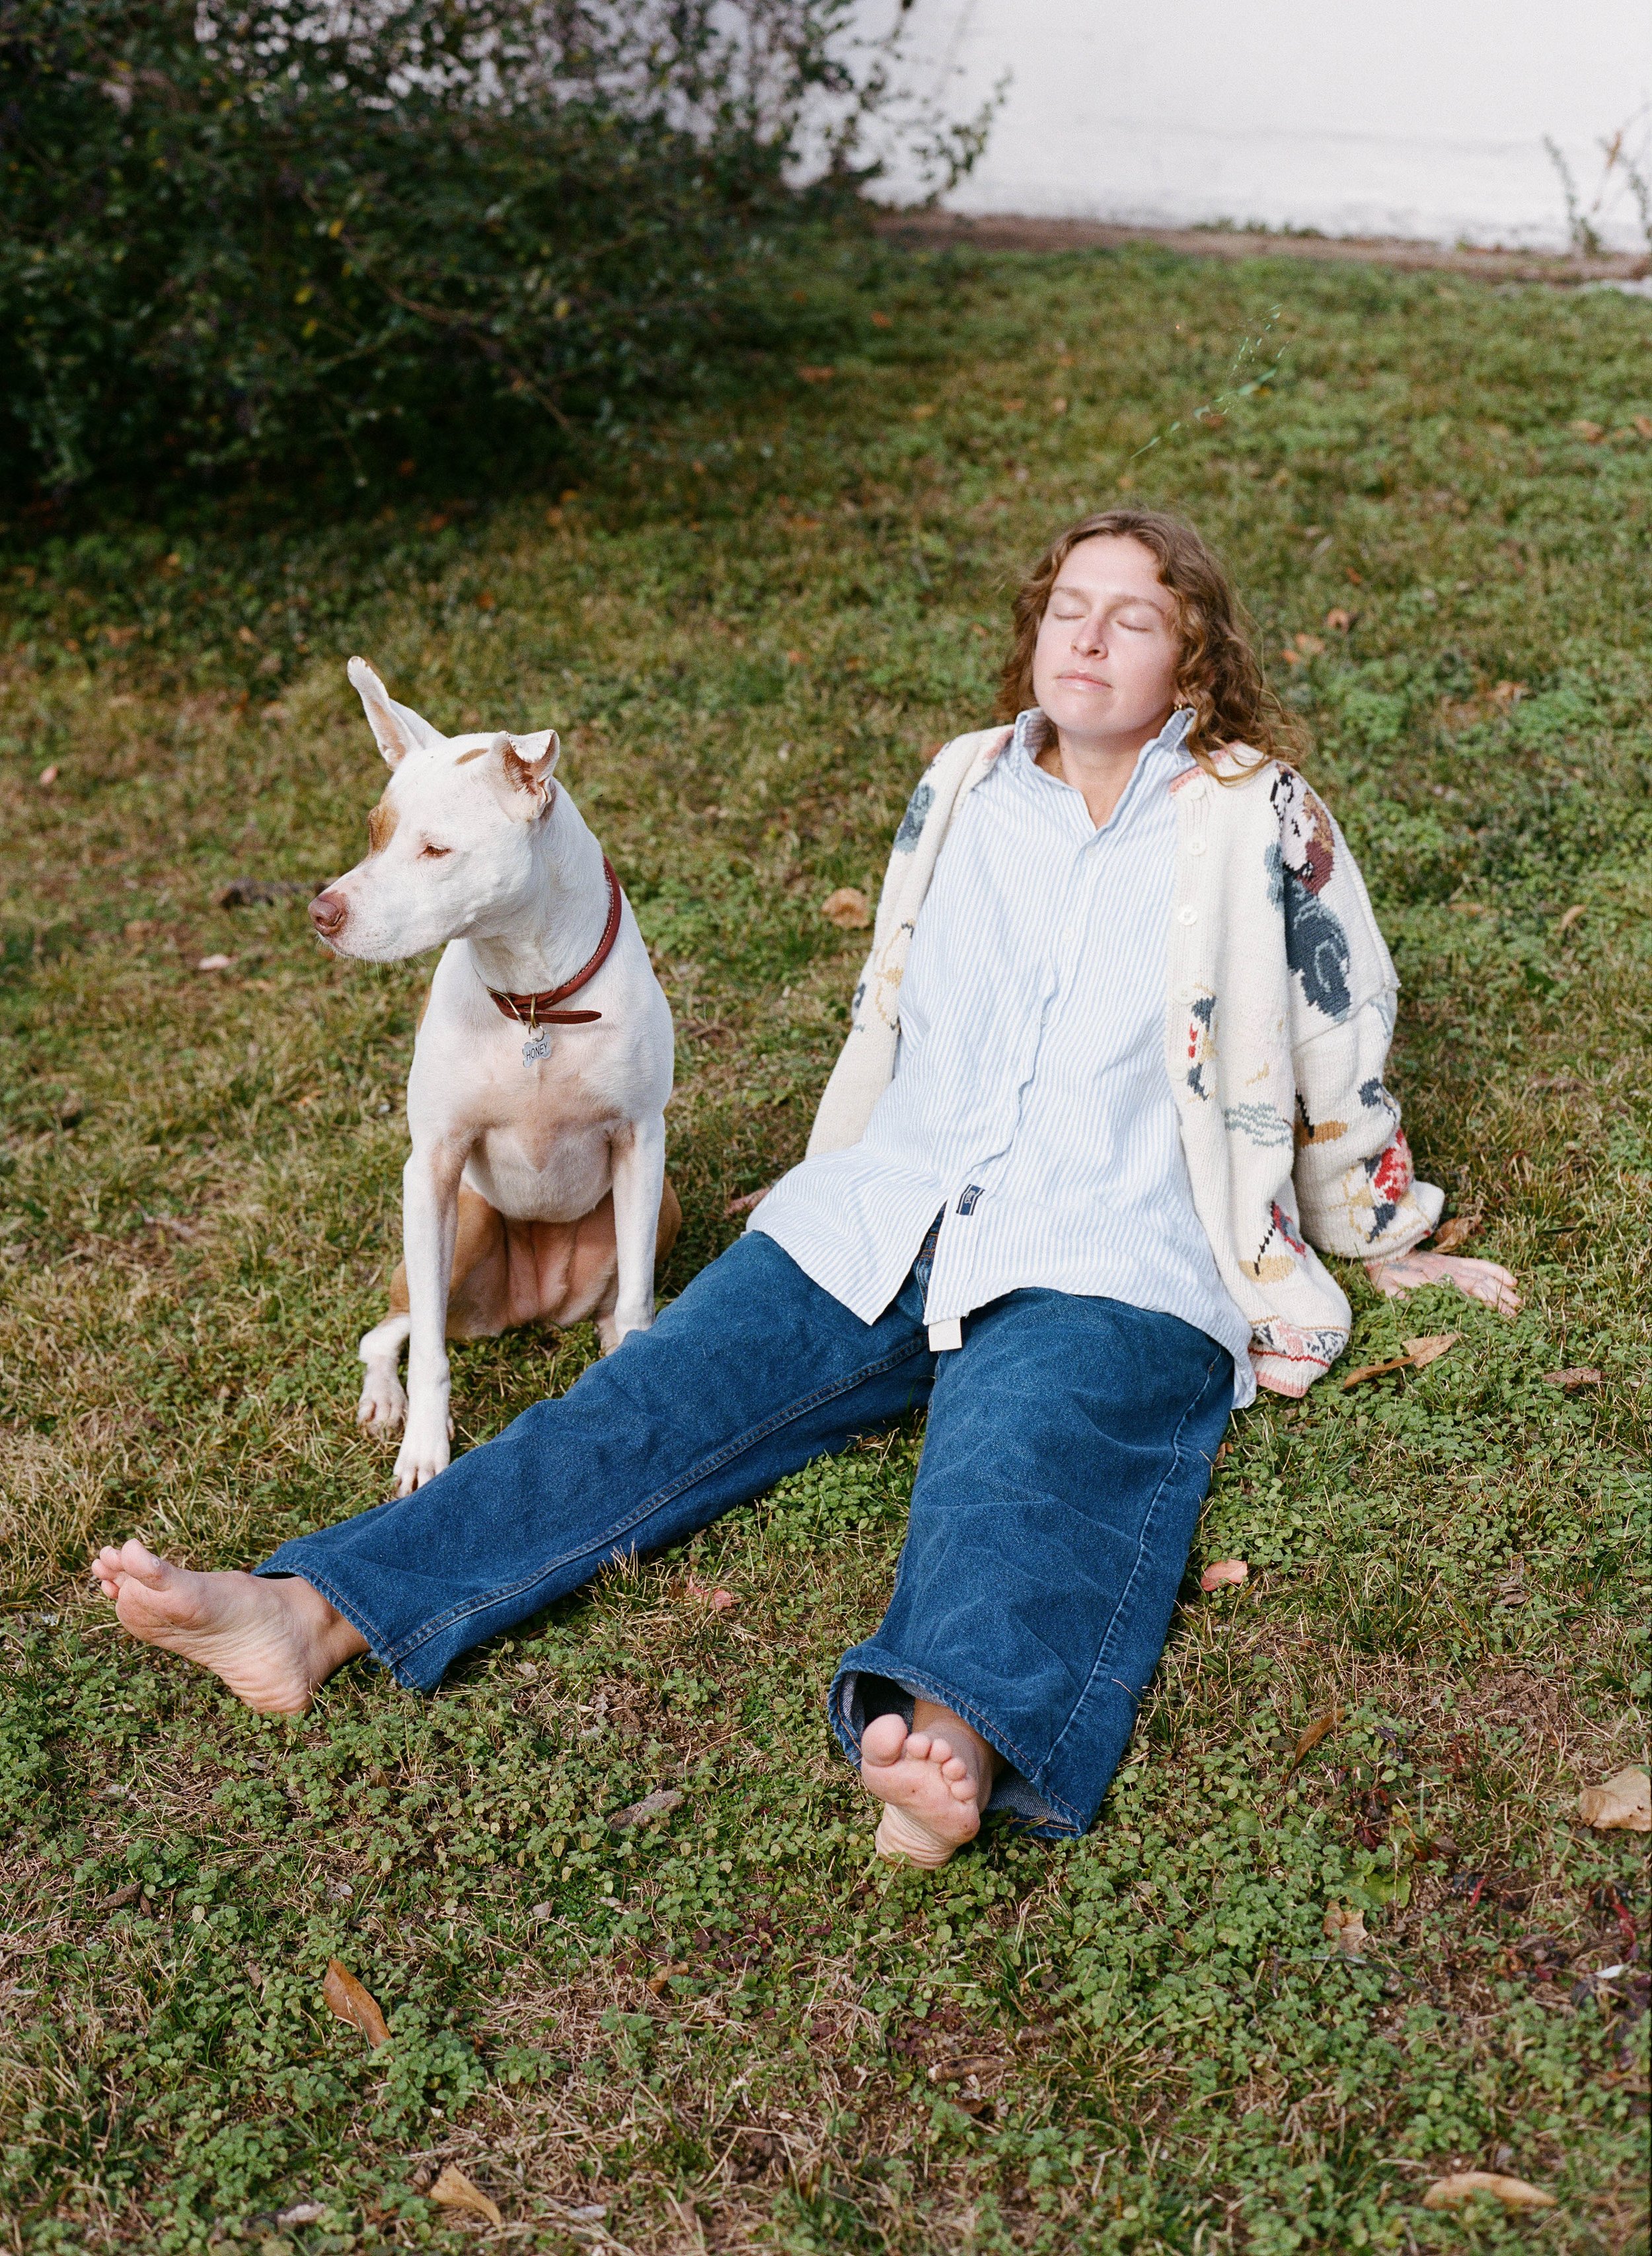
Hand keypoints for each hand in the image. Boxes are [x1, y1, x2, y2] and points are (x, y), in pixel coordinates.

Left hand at [1365, 1250, 1520, 1316]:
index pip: (1462, 1296)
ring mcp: (1453, 1266)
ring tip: (1518, 1303)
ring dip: (1501, 1289)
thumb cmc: (1385, 1276)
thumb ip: (1399, 1300)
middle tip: (1514, 1317)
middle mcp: (1447, 1273)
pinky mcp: (1454, 1262)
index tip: (1496, 1320)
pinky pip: (1478, 1264)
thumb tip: (1412, 1313)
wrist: (1384, 1250)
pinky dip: (1495, 1271)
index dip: (1480, 1307)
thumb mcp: (1387, 1291)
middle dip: (1497, 1301)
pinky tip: (1511, 1280)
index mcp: (1433, 1283)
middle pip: (1478, 1287)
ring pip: (1483, 1276)